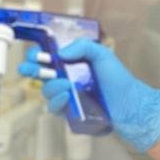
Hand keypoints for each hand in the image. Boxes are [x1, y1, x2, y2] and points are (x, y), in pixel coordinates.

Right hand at [20, 39, 159, 152]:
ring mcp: (68, 97)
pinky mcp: (70, 113)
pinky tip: (66, 96)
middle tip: (29, 69)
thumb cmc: (119, 81)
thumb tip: (60, 53)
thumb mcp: (102, 55)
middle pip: (41, 75)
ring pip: (47, 92)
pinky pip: (55, 109)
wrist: (130, 106)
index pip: (49, 58)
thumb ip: (83, 46)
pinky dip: (58, 102)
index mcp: (73, 65)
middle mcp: (68, 80)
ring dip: (51, 87)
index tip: (35, 55)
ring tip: (65, 84)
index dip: (38, 56)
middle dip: (32, 71)